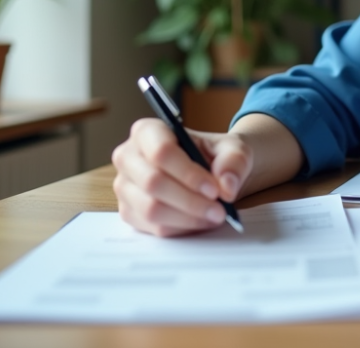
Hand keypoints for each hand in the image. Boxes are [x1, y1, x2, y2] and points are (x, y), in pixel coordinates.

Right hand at [112, 118, 252, 236]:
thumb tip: (227, 186)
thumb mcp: (234, 149)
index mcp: (148, 131)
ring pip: (151, 209)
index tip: (214, 189)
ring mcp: (125, 186)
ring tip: (215, 216)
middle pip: (152, 182)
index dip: (188, 173)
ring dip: (187, 217)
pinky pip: (153, 227)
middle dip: (189, 200)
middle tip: (219, 210)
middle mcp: (128, 157)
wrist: (211, 173)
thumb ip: (234, 161)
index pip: (161, 151)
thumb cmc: (217, 155)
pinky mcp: (130, 212)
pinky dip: (181, 228)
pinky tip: (201, 221)